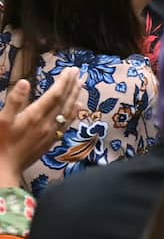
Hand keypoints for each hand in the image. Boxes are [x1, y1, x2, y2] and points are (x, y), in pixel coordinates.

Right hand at [0, 70, 83, 186]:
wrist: (4, 168)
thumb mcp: (1, 119)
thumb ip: (14, 101)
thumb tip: (25, 82)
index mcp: (35, 115)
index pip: (55, 95)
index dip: (63, 81)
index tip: (71, 70)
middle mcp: (47, 124)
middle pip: (64, 102)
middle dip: (72, 86)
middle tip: (79, 72)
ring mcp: (51, 133)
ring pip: (68, 112)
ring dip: (75, 97)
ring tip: (81, 85)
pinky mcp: (50, 141)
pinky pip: (66, 124)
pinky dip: (73, 113)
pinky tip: (77, 108)